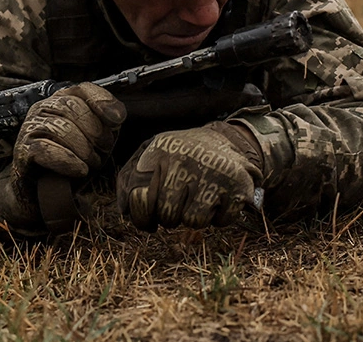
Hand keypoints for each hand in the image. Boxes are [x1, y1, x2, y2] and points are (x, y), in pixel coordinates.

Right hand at [13, 83, 126, 179]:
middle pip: (70, 107)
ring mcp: (30, 127)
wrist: (45, 189)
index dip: (102, 102)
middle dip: (94, 130)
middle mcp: (43, 108)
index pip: (82, 89)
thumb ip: (107, 123)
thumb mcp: (96, 139)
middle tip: (103, 150)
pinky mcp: (22, 150)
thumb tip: (116, 116)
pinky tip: (80, 169)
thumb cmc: (72, 160)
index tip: (117, 121)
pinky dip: (67, 160)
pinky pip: (44, 149)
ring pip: (59, 127)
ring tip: (91, 163)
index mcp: (62, 100)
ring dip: (82, 148)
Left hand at [116, 122, 263, 229]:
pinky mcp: (238, 187)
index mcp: (161, 151)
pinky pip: (221, 222)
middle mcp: (186, 160)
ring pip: (194, 222)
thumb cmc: (181, 155)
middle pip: (167, 214)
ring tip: (198, 197)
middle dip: (170, 216)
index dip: (143, 215)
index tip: (150, 214)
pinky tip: (218, 198)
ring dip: (194, 217)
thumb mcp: (152, 153)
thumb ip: (129, 178)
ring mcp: (214, 173)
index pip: (139, 199)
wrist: (227, 140)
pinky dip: (219, 217)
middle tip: (178, 202)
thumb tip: (124, 209)